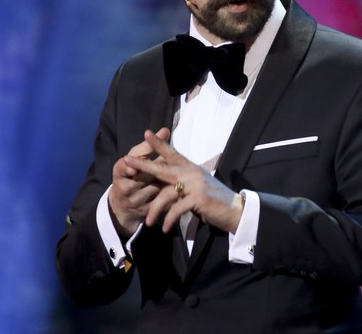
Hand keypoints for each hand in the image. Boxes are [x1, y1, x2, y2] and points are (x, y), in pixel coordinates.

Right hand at [108, 127, 170, 238]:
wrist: (123, 204)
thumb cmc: (132, 175)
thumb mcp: (135, 160)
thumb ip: (149, 146)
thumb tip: (166, 130)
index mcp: (119, 171)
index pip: (128, 164)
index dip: (139, 159)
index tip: (149, 153)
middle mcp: (125, 187)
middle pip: (145, 177)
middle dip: (159, 168)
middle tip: (171, 161)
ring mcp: (135, 201)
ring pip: (155, 189)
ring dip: (168, 181)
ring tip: (181, 173)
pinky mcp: (145, 211)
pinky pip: (161, 201)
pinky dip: (172, 194)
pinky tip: (182, 189)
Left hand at [125, 130, 244, 233]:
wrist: (235, 211)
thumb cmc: (216, 201)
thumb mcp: (199, 188)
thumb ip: (184, 184)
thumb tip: (167, 186)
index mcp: (192, 168)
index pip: (173, 153)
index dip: (159, 143)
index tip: (146, 133)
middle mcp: (193, 173)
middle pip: (163, 168)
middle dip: (143, 165)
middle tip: (126, 161)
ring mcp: (196, 184)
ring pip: (166, 194)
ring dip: (155, 210)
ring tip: (148, 222)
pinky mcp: (198, 198)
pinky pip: (176, 209)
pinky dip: (168, 219)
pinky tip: (164, 228)